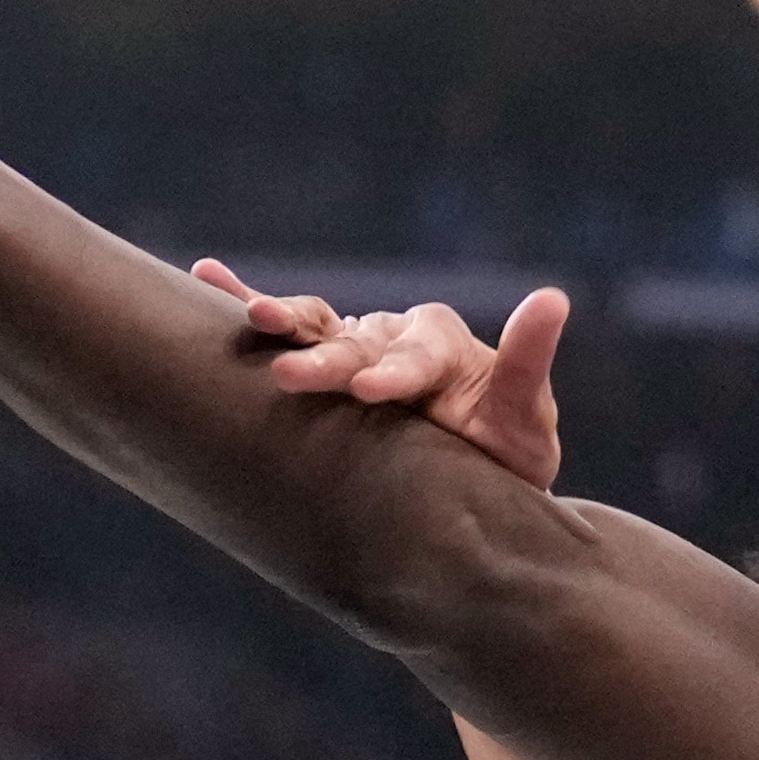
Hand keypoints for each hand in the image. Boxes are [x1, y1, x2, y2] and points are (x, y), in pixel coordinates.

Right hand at [187, 263, 571, 488]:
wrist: (471, 486)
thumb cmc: (503, 456)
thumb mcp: (526, 419)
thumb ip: (528, 363)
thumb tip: (553, 296)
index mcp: (441, 349)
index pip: (416, 355)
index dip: (396, 370)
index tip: (373, 391)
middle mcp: (394, 339)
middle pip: (359, 344)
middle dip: (328, 359)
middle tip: (295, 376)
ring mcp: (356, 348)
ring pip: (318, 331)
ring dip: (285, 321)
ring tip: (252, 317)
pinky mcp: (325, 365)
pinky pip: (287, 331)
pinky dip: (244, 298)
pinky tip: (205, 273)